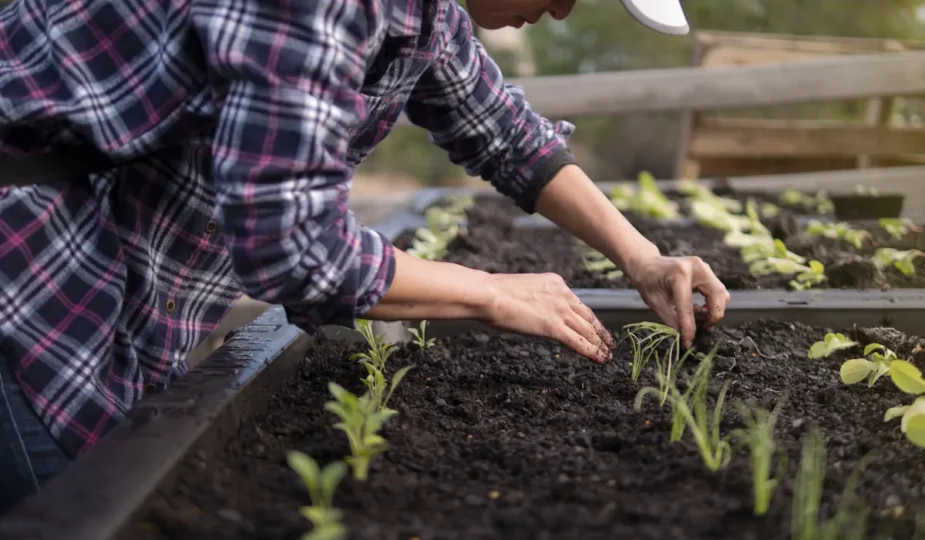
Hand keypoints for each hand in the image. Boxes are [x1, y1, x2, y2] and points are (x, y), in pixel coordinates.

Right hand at [480, 273, 614, 362]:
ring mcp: (560, 311)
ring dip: (600, 344)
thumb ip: (537, 298)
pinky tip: (599, 359)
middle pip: (587, 317)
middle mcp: (563, 295)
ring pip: (587, 330)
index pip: (578, 303)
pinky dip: (591, 351)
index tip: (596, 326)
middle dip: (600, 332)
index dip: (589, 318)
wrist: (490, 294)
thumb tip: (536, 310)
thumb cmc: (496, 293)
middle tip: (610, 342)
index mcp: (556, 283)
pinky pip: (578, 342)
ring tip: (608, 354)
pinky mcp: (554, 327)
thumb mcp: (524, 288)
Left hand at [626, 255, 730, 348]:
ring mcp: (703, 267)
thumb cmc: (648, 282)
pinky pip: (717, 290)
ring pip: (721, 293)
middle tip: (704, 328)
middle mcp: (695, 267)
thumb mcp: (656, 303)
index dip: (689, 327)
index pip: (688, 306)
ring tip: (700, 320)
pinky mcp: (706, 270)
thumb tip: (686, 338)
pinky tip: (698, 309)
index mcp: (678, 275)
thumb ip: (672, 321)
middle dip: (714, 316)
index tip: (688, 342)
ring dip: (714, 310)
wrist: (647, 263)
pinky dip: (712, 303)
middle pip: (718, 295)